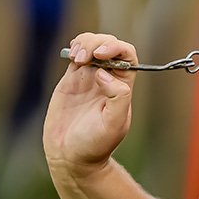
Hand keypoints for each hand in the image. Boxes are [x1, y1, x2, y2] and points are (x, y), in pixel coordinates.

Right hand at [43, 33, 137, 178]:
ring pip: (92, 45)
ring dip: (85, 43)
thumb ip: (117, 97)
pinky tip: (71, 53)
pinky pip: (76, 54)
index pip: (127, 56)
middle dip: (97, 43)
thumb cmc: (95, 144)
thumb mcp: (113, 124)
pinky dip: (74, 47)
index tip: (101, 55)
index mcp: (123, 87)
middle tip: (84, 57)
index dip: (116, 48)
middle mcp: (109, 79)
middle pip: (109, 46)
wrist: (71, 156)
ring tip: (76, 56)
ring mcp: (90, 77)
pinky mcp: (72, 79)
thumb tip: (105, 73)